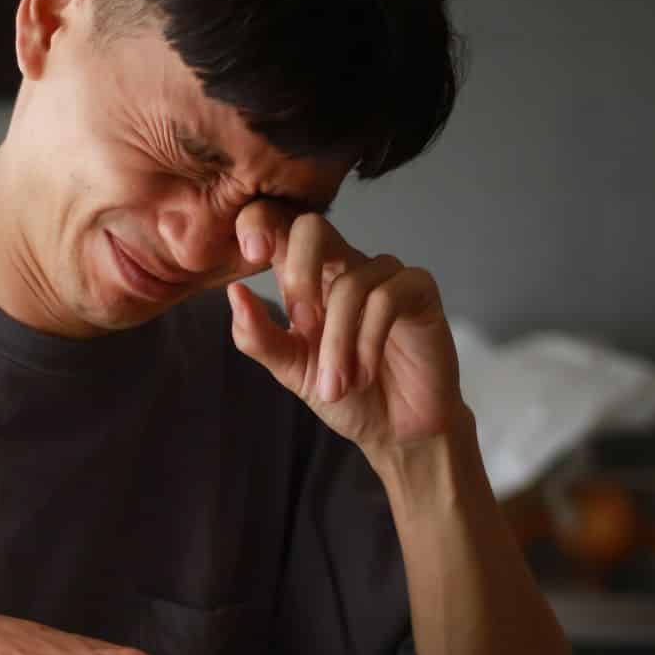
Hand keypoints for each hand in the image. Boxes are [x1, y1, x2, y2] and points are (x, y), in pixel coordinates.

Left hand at [226, 203, 462, 455]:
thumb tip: (235, 293)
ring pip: (349, 285)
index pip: (278, 227)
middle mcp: (345, 266)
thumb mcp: (290, 369)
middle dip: (299, 275)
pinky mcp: (418, 290)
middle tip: (300, 326)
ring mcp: (383, 274)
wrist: (395, 431)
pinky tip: (364, 374)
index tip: (251, 253)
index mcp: (307, 277)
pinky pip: (386, 298)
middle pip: (312, 228)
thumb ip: (258, 336)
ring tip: (336, 387)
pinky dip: (368, 343)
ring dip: (337, 345)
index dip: (259, 223)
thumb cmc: (346, 395)